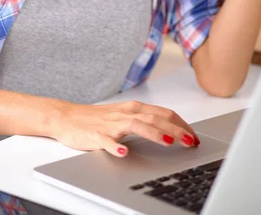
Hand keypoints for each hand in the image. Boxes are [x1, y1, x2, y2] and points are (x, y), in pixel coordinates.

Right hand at [51, 100, 200, 157]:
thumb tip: (171, 130)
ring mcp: (110, 124)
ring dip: (153, 133)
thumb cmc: (97, 119)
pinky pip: (106, 141)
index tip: (194, 136)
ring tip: (167, 142)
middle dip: (175, 130)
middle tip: (191, 141)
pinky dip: (116, 146)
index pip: (163, 113)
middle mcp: (125, 113)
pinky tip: (123, 152)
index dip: (181, 124)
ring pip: (135, 125)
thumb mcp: (124, 117)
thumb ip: (145, 121)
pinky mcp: (95, 136)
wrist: (66, 117)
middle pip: (154, 118)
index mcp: (134, 108)